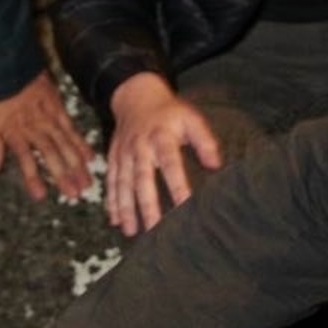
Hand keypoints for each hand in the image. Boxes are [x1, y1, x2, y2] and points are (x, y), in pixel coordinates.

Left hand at [0, 74, 97, 201]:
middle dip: (64, 175)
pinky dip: (80, 141)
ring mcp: (47, 115)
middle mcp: (34, 126)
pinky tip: (89, 155)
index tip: (42, 196)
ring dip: (76, 163)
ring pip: (65, 142)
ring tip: (87, 180)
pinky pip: (70, 126)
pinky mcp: (56, 105)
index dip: (33, 178)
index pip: (26, 159)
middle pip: (52, 154)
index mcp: (15, 132)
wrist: (1, 62)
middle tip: (76, 193)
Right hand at [104, 73, 221, 235]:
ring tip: (130, 231)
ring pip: (123, 183)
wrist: (137, 95)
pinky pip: (111, 180)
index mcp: (161, 137)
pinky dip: (111, 200)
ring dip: (125, 207)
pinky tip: (113, 219)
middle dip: (147, 204)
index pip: (171, 164)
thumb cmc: (170, 112)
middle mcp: (140, 147)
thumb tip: (216, 165)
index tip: (186, 206)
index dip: (178, 185)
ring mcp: (124, 153)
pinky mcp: (113, 157)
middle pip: (142, 178)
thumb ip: (205, 141)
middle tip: (154, 229)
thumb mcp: (191, 118)